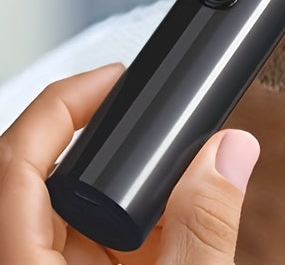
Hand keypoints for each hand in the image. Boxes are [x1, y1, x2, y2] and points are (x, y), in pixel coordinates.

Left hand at [0, 64, 259, 263]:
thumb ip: (204, 227)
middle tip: (152, 114)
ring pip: (66, 206)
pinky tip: (169, 221)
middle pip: (42, 172)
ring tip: (175, 176)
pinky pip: (85, 240)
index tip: (114, 77)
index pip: (16, 160)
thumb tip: (231, 149)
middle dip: (105, 138)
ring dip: (122, 183)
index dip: (62, 103)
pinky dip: (130, 218)